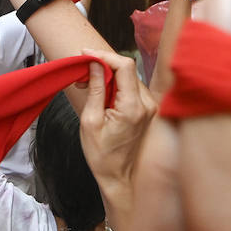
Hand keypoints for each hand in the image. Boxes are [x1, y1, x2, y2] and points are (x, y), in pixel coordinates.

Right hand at [78, 50, 154, 203]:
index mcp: (133, 107)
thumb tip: (95, 64)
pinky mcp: (146, 110)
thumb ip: (95, 88)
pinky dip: (114, 84)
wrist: (117, 176)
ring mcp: (148, 107)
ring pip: (128, 76)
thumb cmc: (101, 154)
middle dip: (103, 65)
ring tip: (86, 83)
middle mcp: (146, 104)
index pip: (125, 66)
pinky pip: (130, 87)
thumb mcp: (90, 120)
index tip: (85, 54)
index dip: (104, 55)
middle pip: (127, 69)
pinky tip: (99, 91)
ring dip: (107, 74)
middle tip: (81, 72)